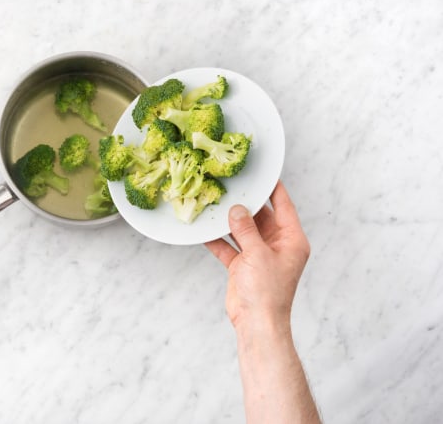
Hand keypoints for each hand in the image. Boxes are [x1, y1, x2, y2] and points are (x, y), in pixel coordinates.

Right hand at [205, 180, 309, 329]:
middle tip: (232, 186)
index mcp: (291, 240)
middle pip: (260, 216)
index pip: (284, 206)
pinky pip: (229, 246)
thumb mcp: (257, 254)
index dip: (274, 188)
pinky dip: (218, 240)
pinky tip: (205, 230)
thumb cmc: (267, 293)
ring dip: (229, 221)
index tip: (264, 172)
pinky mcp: (242, 265)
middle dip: (246, 204)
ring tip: (216, 204)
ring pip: (243, 230)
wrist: (256, 323)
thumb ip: (246, 229)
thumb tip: (237, 210)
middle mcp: (276, 245)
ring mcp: (258, 255)